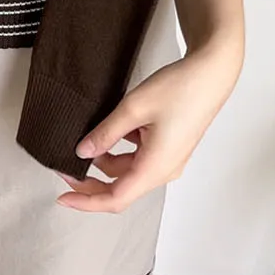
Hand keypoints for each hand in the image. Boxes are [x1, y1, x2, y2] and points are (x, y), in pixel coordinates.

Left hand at [55, 36, 243, 212]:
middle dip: (91, 181)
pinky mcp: (169, 147)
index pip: (115, 199)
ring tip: (87, 139)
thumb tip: (83, 151)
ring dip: (105, 161)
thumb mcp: (133, 108)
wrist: (211, 73)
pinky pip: (138, 157)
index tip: (63, 197)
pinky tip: (112, 130)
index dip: (86, 201)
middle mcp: (164, 169)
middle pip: (120, 187)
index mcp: (156, 167)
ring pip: (127, 170)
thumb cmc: (182, 89)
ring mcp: (168, 159)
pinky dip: (120, 149)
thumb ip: (105, 133)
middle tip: (66, 167)